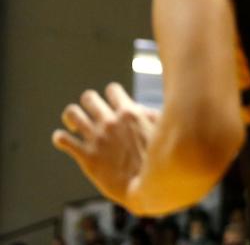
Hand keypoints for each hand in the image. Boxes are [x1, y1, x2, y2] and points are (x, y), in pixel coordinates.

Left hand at [52, 83, 156, 206]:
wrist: (147, 188)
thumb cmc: (158, 160)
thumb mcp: (161, 131)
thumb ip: (150, 116)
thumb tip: (141, 109)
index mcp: (129, 113)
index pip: (112, 89)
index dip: (111, 96)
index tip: (112, 106)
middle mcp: (110, 121)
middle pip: (88, 97)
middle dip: (89, 104)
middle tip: (92, 116)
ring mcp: (96, 138)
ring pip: (71, 113)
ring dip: (72, 118)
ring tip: (76, 126)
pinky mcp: (86, 156)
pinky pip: (63, 139)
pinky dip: (60, 138)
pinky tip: (64, 141)